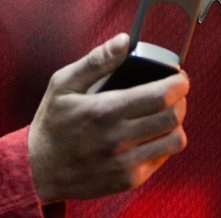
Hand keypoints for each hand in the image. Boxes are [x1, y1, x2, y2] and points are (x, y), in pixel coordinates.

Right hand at [28, 34, 188, 202]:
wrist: (40, 169)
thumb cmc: (53, 123)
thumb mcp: (63, 84)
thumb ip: (96, 60)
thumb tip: (124, 41)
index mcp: (104, 110)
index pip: (160, 96)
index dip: (178, 84)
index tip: (179, 77)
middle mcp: (118, 139)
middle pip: (173, 117)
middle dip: (181, 100)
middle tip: (174, 93)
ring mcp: (125, 163)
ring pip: (174, 141)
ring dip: (176, 124)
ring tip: (165, 114)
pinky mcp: (128, 180)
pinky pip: (162, 159)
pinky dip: (164, 143)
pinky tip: (151, 134)